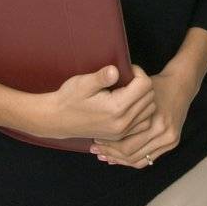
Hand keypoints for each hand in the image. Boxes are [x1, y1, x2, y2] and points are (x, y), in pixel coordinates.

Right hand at [32, 65, 155, 142]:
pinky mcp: (119, 136)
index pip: (144, 86)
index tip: (128, 69)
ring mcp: (122, 132)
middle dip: (142, 84)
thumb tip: (115, 70)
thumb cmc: (68, 98)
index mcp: (116, 108)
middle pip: (149, 98)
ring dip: (144, 99)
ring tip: (129, 91)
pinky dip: (141, 112)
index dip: (139, 73)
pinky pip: (142, 123)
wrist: (56, 119)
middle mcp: (122, 122)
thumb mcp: (83, 83)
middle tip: (128, 78)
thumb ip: (101, 77)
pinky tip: (128, 104)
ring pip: (149, 111)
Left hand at [92, 65, 199, 166]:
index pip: (125, 144)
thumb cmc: (156, 86)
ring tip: (105, 156)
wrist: (180, 85)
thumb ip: (121, 107)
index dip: (108, 145)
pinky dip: (133, 160)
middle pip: (131, 154)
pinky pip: (149, 159)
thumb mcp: (136, 92)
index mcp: (155, 122)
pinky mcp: (173, 142)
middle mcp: (164, 134)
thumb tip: (98, 124)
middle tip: (96, 150)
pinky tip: (119, 158)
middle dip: (111, 154)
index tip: (95, 141)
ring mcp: (170, 140)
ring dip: (120, 160)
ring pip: (139, 160)